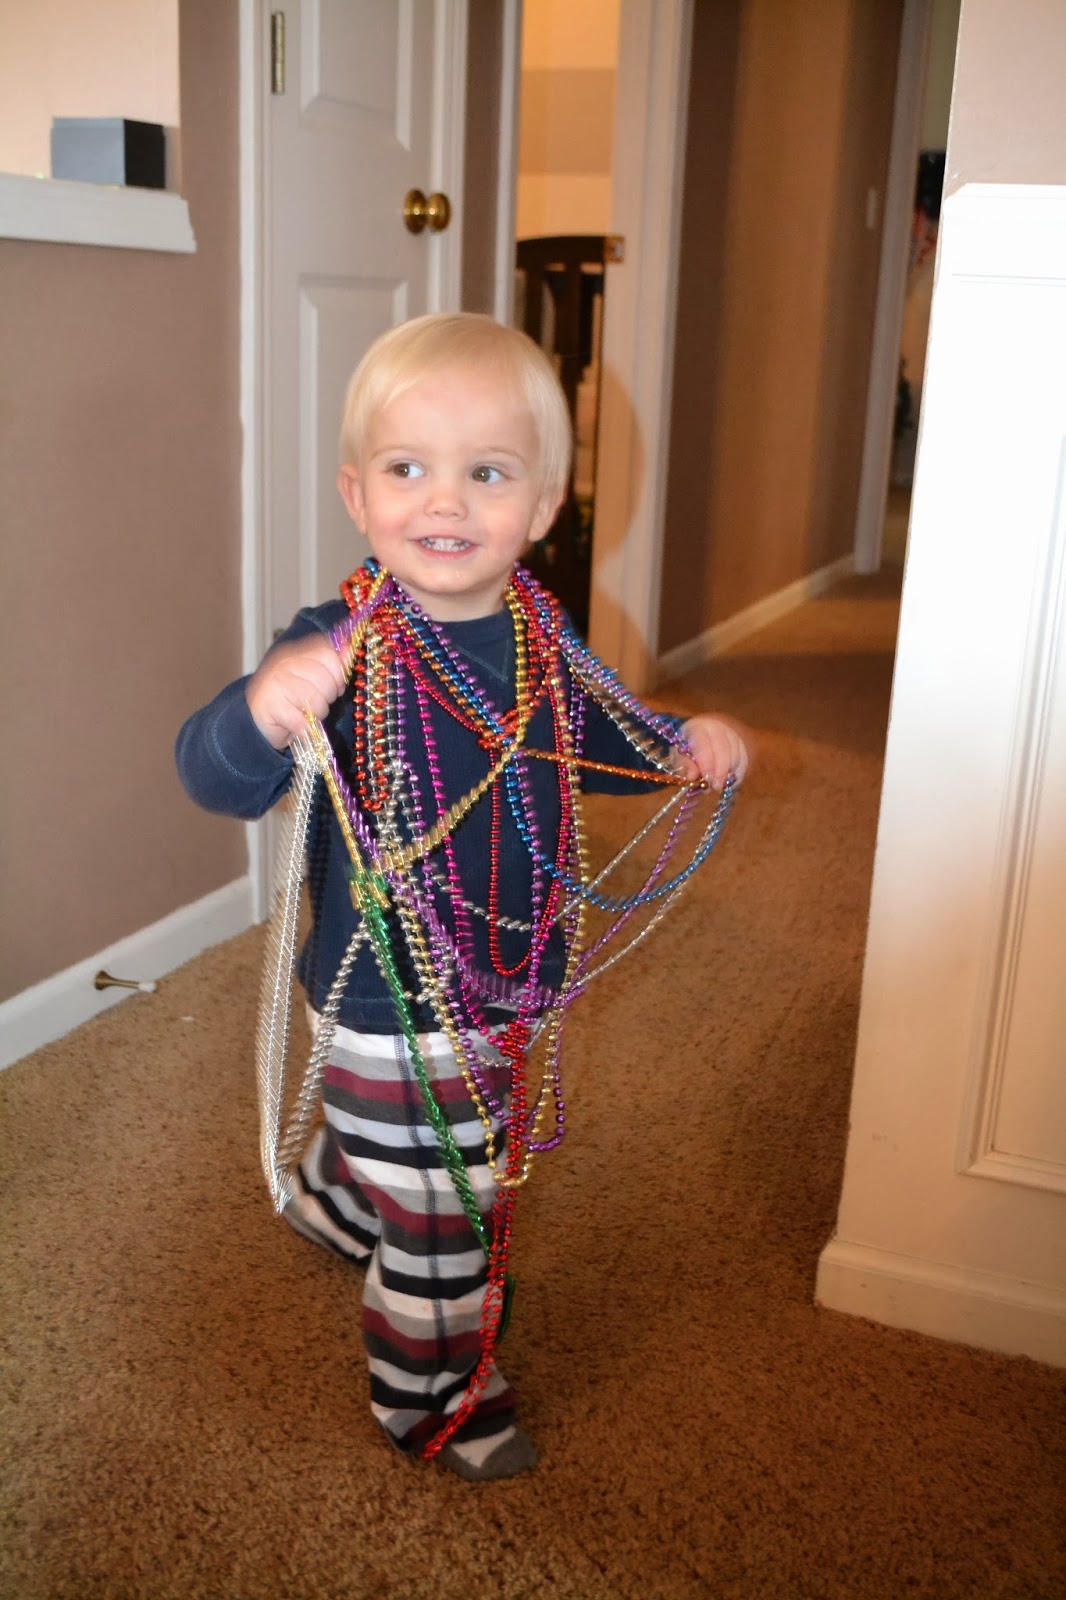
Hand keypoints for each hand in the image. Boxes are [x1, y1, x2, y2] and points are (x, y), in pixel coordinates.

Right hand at [245, 635, 347, 749]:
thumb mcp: (313, 677)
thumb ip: (331, 663)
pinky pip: (302, 721)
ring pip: (315, 701)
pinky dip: (305, 728)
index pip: (328, 655)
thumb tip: (350, 648)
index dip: (338, 675)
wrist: (257, 722)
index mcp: (295, 652)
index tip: (334, 686)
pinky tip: (298, 726)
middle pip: (325, 680)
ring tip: (306, 715)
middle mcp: (283, 663)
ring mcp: (274, 683)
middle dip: (328, 697)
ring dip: (317, 715)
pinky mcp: (269, 706)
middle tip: (316, 704)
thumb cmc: (291, 699)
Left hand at [675, 714, 750, 789]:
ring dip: (729, 773)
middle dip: (720, 771)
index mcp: (697, 727)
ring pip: (736, 755)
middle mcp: (717, 727)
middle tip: (715, 787)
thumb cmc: (685, 747)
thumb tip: (692, 776)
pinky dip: (738, 773)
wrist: (696, 736)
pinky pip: (744, 760)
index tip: (707, 780)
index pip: (704, 744)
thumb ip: (684, 765)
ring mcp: (731, 734)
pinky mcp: (740, 743)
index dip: (706, 763)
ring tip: (719, 785)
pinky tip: (730, 783)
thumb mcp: (678, 755)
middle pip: (723, 749)